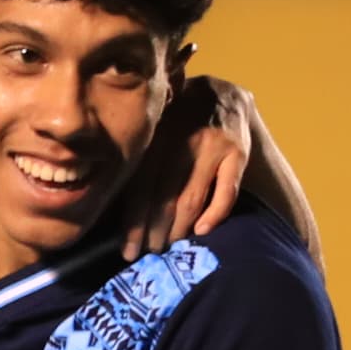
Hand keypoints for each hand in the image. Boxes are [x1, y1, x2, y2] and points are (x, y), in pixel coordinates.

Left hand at [118, 73, 257, 260]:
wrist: (222, 93)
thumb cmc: (178, 120)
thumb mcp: (155, 130)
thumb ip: (140, 160)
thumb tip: (113, 207)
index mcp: (155, 136)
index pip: (140, 187)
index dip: (133, 222)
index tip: (127, 251)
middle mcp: (181, 140)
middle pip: (164, 197)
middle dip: (154, 232)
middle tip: (147, 256)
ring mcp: (212, 146)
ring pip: (191, 198)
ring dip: (178, 229)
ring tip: (169, 249)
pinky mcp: (237, 153)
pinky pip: (227, 191)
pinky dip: (214, 214)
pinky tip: (201, 231)